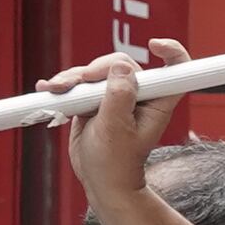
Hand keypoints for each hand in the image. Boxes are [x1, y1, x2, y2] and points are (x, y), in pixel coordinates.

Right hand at [43, 41, 193, 224]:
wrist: (99, 179)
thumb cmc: (116, 161)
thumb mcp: (117, 129)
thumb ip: (120, 96)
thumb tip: (121, 66)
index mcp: (157, 101)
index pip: (174, 68)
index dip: (170, 50)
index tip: (154, 45)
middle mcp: (139, 94)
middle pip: (119, 64)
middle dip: (95, 70)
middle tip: (76, 84)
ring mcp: (116, 96)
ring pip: (95, 72)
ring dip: (72, 78)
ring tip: (56, 90)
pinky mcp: (96, 100)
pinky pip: (80, 84)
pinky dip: (65, 86)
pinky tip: (49, 89)